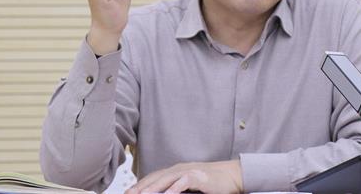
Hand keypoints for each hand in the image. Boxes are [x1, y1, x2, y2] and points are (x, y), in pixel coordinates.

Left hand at [127, 160, 242, 193]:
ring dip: (153, 188)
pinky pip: (184, 182)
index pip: (153, 177)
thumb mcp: (190, 186)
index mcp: (175, 171)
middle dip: (141, 187)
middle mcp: (179, 169)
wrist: (232, 175)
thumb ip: (177, 189)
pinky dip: (174, 188)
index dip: (139, 184)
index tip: (128, 192)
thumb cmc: (212, 183)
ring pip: (166, 179)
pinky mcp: (199, 176)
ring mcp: (189, 171)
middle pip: (156, 178)